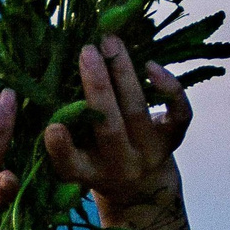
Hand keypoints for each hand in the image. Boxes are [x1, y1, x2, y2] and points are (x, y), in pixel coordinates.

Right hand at [43, 36, 190, 216]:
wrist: (139, 187)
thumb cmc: (96, 159)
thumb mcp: (76, 154)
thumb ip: (64, 126)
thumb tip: (50, 73)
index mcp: (87, 172)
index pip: (71, 165)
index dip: (61, 149)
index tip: (53, 127)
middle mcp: (119, 165)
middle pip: (110, 128)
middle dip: (98, 88)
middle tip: (87, 51)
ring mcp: (149, 152)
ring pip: (138, 111)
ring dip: (124, 72)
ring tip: (111, 42)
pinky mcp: (173, 140)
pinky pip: (180, 115)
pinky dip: (170, 89)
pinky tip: (152, 65)